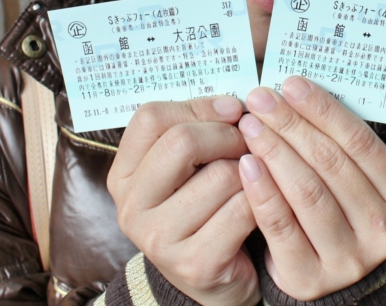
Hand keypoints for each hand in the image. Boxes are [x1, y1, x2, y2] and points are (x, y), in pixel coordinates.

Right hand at [107, 97, 259, 305]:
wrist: (215, 280)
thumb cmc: (206, 210)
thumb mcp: (187, 169)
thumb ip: (199, 130)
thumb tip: (234, 106)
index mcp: (124, 174)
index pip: (151, 118)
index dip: (199, 107)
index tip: (233, 111)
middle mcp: (131, 206)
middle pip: (182, 142)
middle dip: (229, 136)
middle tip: (249, 144)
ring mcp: (158, 238)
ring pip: (220, 175)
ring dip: (250, 172)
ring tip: (252, 181)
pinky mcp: (194, 263)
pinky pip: (242, 209)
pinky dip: (262, 201)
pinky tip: (260, 206)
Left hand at [237, 78, 385, 300]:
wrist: (322, 275)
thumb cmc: (333, 209)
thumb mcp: (349, 179)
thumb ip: (335, 142)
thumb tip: (294, 90)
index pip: (361, 142)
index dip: (324, 109)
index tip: (291, 84)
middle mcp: (380, 229)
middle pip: (331, 163)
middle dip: (291, 124)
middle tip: (261, 99)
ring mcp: (348, 257)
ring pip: (307, 191)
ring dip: (274, 151)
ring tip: (250, 125)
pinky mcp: (311, 277)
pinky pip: (281, 224)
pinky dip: (262, 190)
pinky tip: (246, 164)